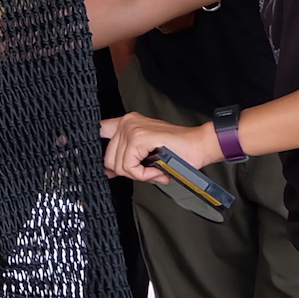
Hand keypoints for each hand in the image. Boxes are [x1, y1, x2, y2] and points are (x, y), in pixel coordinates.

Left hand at [100, 114, 220, 185]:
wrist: (199, 146)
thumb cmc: (177, 150)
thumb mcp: (145, 152)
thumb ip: (125, 157)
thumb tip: (108, 171)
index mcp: (127, 122)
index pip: (99, 134)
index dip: (102, 154)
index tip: (110, 170)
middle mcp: (127, 122)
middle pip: (109, 158)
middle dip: (129, 172)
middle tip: (148, 172)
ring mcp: (132, 129)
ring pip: (120, 165)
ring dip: (139, 174)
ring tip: (156, 170)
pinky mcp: (139, 138)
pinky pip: (130, 167)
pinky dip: (144, 175)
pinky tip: (158, 171)